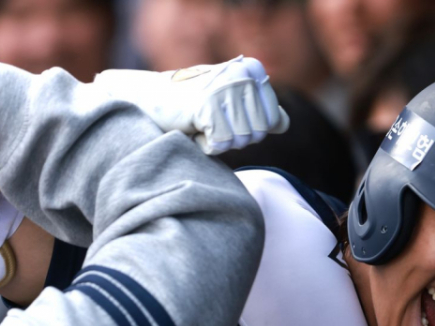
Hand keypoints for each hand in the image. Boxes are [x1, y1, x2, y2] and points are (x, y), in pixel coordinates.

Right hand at [92, 56, 289, 154]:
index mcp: (253, 70)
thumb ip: (259, 111)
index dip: (248, 129)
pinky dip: (205, 146)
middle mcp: (242, 75)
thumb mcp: (229, 103)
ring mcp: (225, 90)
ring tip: (200, 122)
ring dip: (218, 142)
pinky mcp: (207, 107)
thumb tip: (284, 123)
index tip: (224, 115)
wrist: (150, 99)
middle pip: (257, 134)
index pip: (273, 121)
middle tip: (209, 120)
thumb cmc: (192, 103)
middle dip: (233, 138)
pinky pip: (220, 146)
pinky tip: (192, 127)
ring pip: (240, 141)